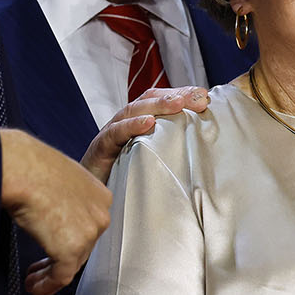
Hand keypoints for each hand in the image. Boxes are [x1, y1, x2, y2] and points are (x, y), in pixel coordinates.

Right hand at [0, 128, 111, 294]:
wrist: (19, 167)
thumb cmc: (29, 165)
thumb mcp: (57, 178)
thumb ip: (63, 198)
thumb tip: (51, 213)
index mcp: (99, 195)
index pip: (87, 226)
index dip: (68, 239)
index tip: (55, 245)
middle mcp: (99, 214)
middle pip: (81, 247)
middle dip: (59, 258)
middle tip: (42, 267)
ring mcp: (87, 233)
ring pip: (72, 263)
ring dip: (50, 274)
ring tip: (34, 278)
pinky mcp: (70, 250)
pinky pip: (60, 277)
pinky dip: (46, 285)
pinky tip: (35, 286)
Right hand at [80, 86, 209, 184]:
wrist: (89, 200)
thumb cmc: (123, 183)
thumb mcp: (152, 164)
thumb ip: (171, 154)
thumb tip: (204, 153)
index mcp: (136, 124)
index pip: (159, 100)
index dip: (181, 94)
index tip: (205, 96)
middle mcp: (123, 123)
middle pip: (148, 100)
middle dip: (175, 96)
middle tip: (199, 98)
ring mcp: (110, 133)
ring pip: (132, 110)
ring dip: (157, 105)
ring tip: (178, 104)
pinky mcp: (100, 149)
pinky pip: (115, 133)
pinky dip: (131, 125)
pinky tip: (148, 123)